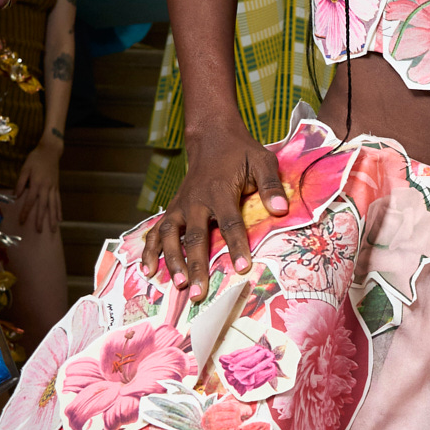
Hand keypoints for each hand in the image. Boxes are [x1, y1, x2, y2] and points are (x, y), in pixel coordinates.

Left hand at [13, 131, 63, 232]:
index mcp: (37, 183)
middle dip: (41, 219)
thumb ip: (21, 182)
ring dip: (53, 218)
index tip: (22, 221)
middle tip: (39, 231)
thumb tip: (16, 196)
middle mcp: (46, 188)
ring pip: (53, 206)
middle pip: (43, 206)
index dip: (26, 212)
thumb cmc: (35, 159)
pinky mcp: (57, 187)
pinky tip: (60, 219)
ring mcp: (53, 188)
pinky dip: (59, 210)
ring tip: (54, 229)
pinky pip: (58, 201)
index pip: (30, 201)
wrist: (50, 151)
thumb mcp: (25, 168)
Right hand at [148, 128, 289, 298]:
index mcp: (220, 190)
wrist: (212, 136)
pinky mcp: (173, 208)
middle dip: (196, 266)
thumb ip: (270, 185)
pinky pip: (156, 230)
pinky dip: (149, 250)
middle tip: (199, 293)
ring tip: (178, 285)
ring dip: (172, 261)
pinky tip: (147, 270)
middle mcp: (196, 200)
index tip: (241, 269)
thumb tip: (282, 210)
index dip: (236, 246)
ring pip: (170, 236)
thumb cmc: (241, 152)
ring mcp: (181, 205)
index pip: (230, 223)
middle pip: (195, 237)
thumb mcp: (262, 161)